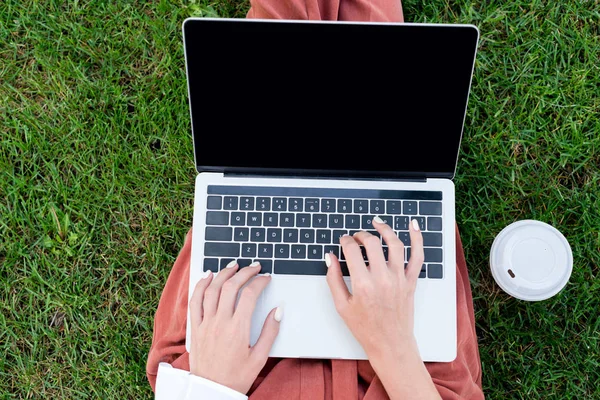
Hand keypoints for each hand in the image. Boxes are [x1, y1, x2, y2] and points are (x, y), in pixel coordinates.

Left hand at [188, 262, 281, 393]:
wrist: (211, 391)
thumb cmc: (236, 377)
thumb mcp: (260, 357)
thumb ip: (270, 332)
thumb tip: (278, 311)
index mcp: (238, 329)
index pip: (250, 295)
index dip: (259, 282)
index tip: (266, 278)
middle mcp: (220, 322)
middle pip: (231, 287)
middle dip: (244, 272)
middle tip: (254, 267)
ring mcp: (205, 323)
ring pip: (212, 289)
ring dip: (223, 274)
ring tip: (234, 266)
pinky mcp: (195, 328)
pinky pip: (195, 301)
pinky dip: (201, 285)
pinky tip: (208, 276)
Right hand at [325, 217, 423, 360]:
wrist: (390, 344)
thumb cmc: (365, 328)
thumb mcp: (341, 306)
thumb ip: (333, 279)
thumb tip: (330, 257)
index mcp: (363, 284)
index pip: (352, 250)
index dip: (345, 241)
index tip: (343, 242)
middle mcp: (382, 279)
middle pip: (372, 243)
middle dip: (360, 235)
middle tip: (355, 237)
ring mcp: (399, 279)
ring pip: (395, 244)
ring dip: (385, 229)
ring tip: (377, 223)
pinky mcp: (411, 281)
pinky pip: (417, 256)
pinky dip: (417, 238)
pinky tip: (413, 225)